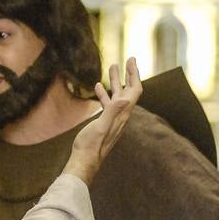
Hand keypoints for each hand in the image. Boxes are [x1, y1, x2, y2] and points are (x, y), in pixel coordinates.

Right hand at [64, 59, 142, 185]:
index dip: (134, 74)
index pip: (134, 90)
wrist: (85, 160)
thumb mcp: (101, 127)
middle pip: (129, 91)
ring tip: (112, 67)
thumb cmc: (91, 145)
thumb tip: (125, 99)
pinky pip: (107, 104)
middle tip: (127, 59)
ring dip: (116, 81)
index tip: (131, 60)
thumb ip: (112, 112)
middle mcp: (121, 115)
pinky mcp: (104, 121)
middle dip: (128, 74)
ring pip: (117, 95)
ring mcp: (113, 118)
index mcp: (122, 115)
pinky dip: (104, 93)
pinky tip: (97, 87)